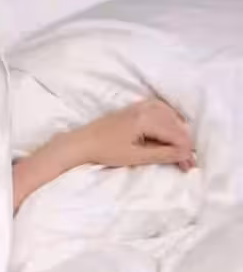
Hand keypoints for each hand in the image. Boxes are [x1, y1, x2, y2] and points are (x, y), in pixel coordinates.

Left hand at [64, 98, 195, 170]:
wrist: (81, 142)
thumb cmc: (105, 151)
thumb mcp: (135, 157)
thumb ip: (162, 155)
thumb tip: (186, 154)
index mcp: (146, 118)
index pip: (176, 134)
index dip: (185, 151)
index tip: (188, 167)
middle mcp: (146, 107)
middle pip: (176, 124)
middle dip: (183, 144)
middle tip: (186, 164)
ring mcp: (141, 105)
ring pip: (172, 117)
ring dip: (177, 134)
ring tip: (177, 152)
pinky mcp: (136, 107)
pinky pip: (162, 110)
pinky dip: (169, 122)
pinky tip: (169, 134)